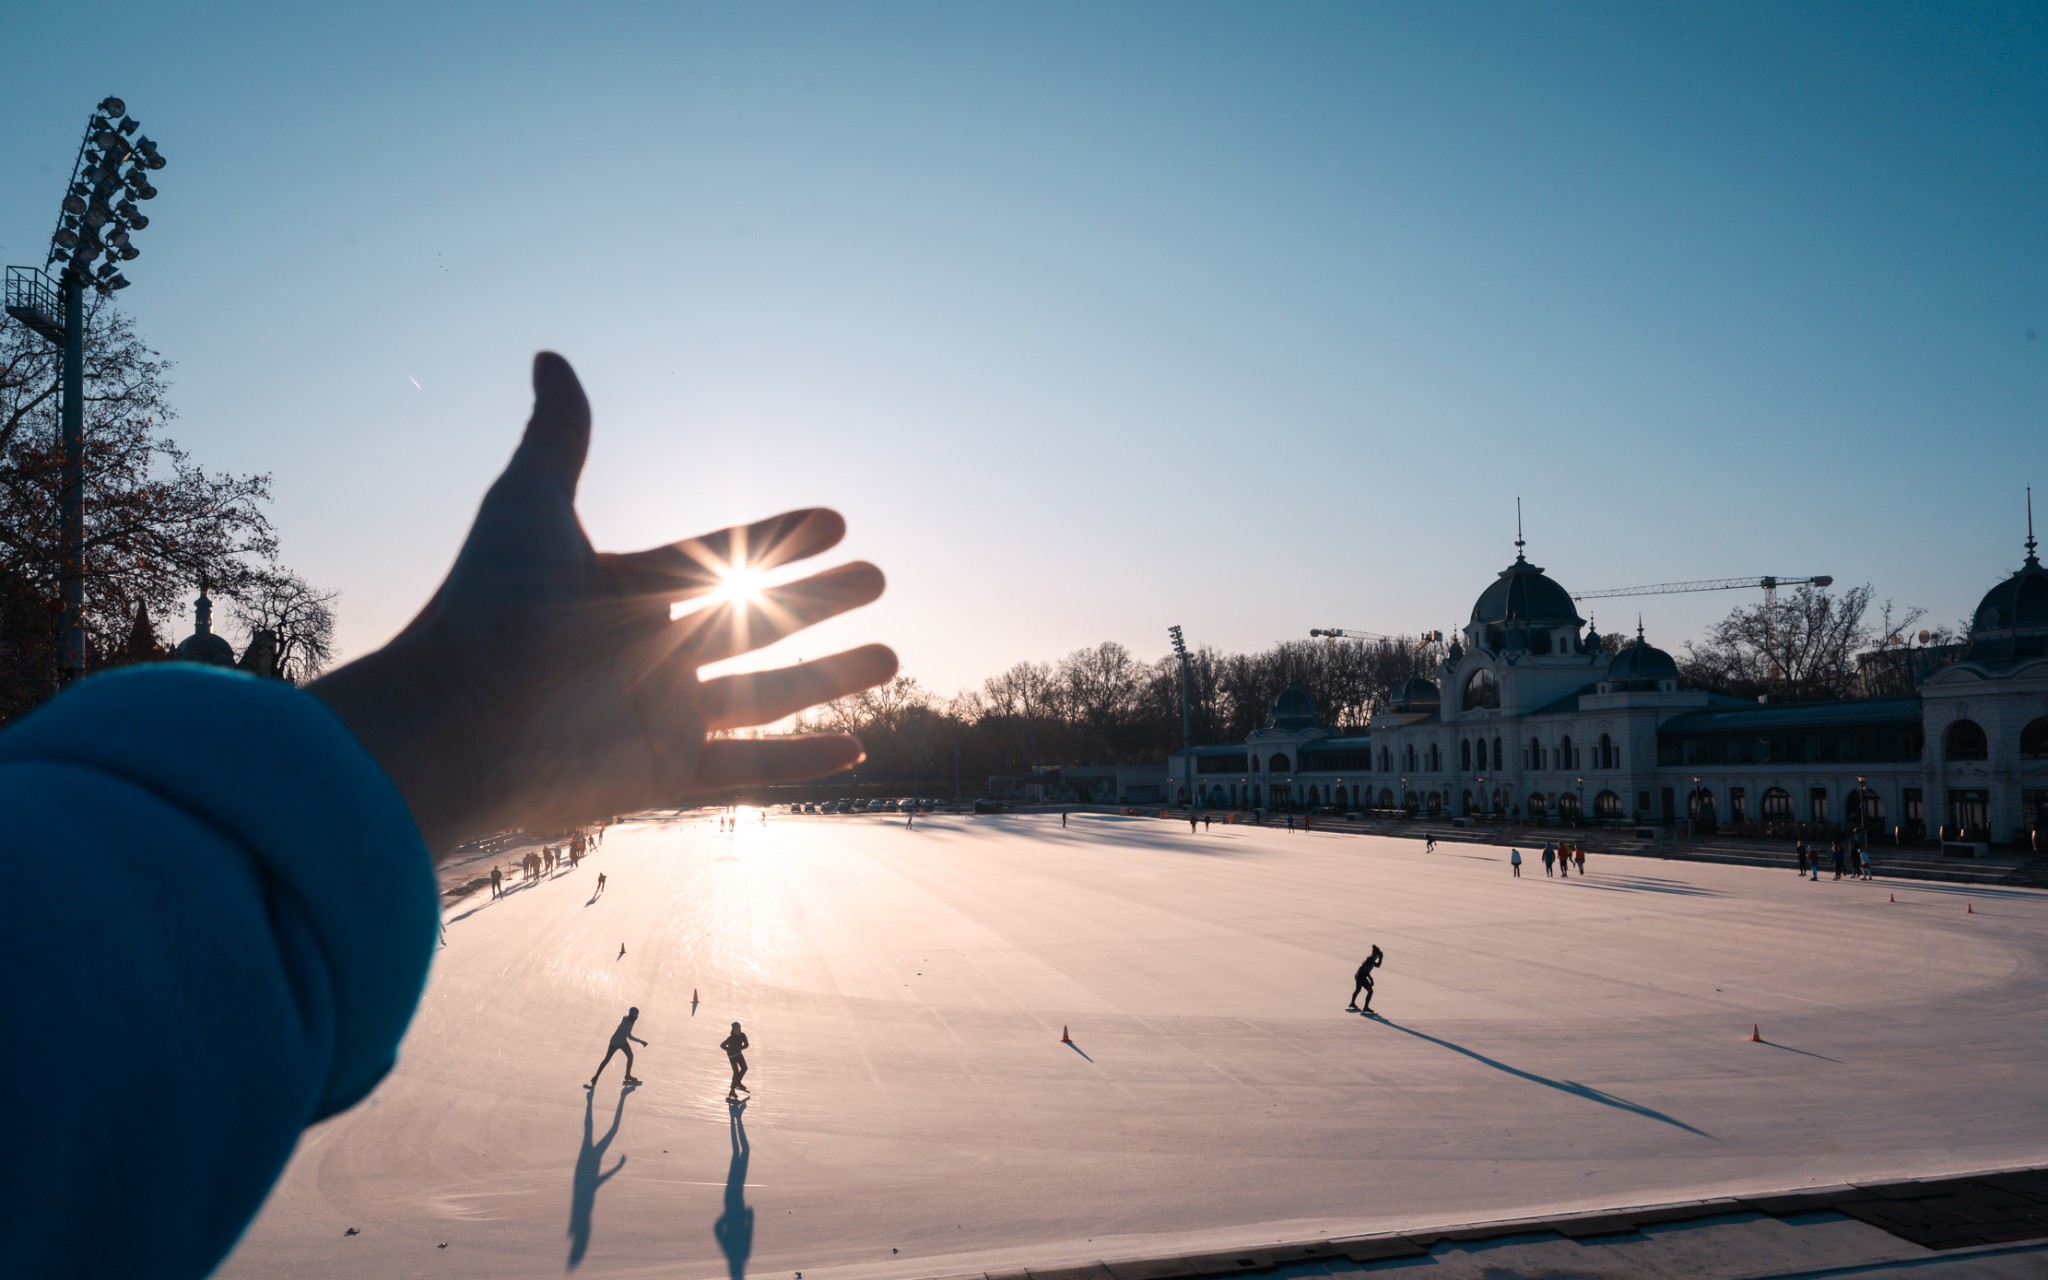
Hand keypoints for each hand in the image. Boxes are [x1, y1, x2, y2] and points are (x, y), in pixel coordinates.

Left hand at [311, 354, 895, 854]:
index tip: (837, 518)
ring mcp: (662, 718)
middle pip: (756, 624)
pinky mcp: (665, 775)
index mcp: (626, 593)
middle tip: (879, 578)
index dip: (780, 537)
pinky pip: (751, 769)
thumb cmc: (489, 613)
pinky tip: (859, 748)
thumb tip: (551, 355)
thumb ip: (558, 437)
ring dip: (833, 678)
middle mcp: (650, 655)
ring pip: (768, 696)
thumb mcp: (529, 505)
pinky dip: (805, 762)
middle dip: (821, 603)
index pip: (719, 556)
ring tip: (893, 655)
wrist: (455, 723)